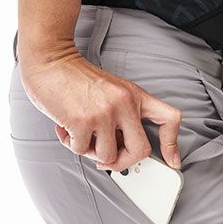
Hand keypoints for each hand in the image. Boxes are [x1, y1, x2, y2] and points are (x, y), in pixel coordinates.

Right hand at [19, 47, 181, 171]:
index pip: (169, 118)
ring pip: (108, 156)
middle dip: (123, 162)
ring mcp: (104, 113)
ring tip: (81, 135)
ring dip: (91, 153)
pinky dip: (70, 144)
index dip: (172, 144)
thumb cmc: (77, 79)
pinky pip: (81, 150)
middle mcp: (124, 104)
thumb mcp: (112, 91)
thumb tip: (121, 151)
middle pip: (141, 150)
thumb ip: (122, 117)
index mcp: (135, 96)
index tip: (172, 161)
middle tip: (108, 160)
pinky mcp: (83, 121)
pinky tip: (66, 127)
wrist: (50, 61)